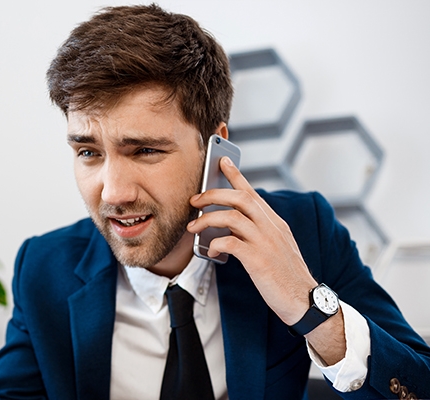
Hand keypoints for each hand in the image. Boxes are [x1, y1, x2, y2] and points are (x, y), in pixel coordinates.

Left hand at [187, 157, 345, 363]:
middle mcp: (272, 228)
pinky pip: (230, 243)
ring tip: (193, 227)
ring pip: (232, 217)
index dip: (236, 175)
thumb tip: (231, 226)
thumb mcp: (276, 248)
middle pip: (240, 198)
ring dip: (207, 219)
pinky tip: (211, 250)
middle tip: (195, 200)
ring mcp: (266, 243)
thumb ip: (258, 233)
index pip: (253, 192)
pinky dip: (216, 243)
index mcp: (275, 223)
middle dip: (213, 194)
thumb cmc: (286, 277)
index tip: (222, 162)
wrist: (305, 302)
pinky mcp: (259, 261)